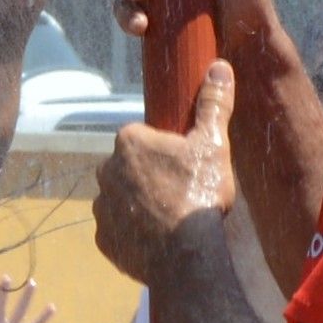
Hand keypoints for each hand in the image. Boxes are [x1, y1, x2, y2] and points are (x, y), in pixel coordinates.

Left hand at [92, 64, 233, 281]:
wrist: (185, 255)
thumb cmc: (198, 195)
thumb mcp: (213, 145)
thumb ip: (214, 105)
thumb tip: (220, 67)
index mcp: (129, 141)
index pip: (143, 137)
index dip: (165, 151)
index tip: (184, 166)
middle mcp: (106, 170)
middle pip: (130, 167)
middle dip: (150, 176)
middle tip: (181, 193)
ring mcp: (102, 206)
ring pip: (122, 198)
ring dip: (140, 204)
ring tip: (171, 218)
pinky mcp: (104, 239)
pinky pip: (118, 230)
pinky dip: (133, 233)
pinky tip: (157, 239)